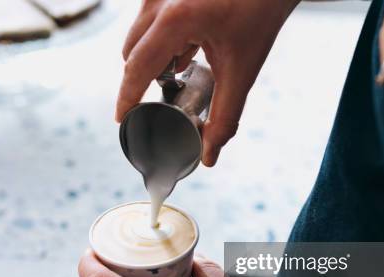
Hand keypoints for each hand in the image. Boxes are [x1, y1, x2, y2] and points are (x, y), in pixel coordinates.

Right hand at [116, 0, 299, 165]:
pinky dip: (163, 41)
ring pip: (139, 37)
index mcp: (175, 19)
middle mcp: (159, 0)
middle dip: (143, 79)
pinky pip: (150, 22)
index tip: (122, 120)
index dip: (126, 98)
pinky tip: (188, 51)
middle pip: (131, 53)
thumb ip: (225, 115)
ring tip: (185, 68)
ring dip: (154, 59)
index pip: (137, 68)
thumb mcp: (242, 68)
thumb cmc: (261, 10)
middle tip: (166, 97)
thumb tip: (209, 153)